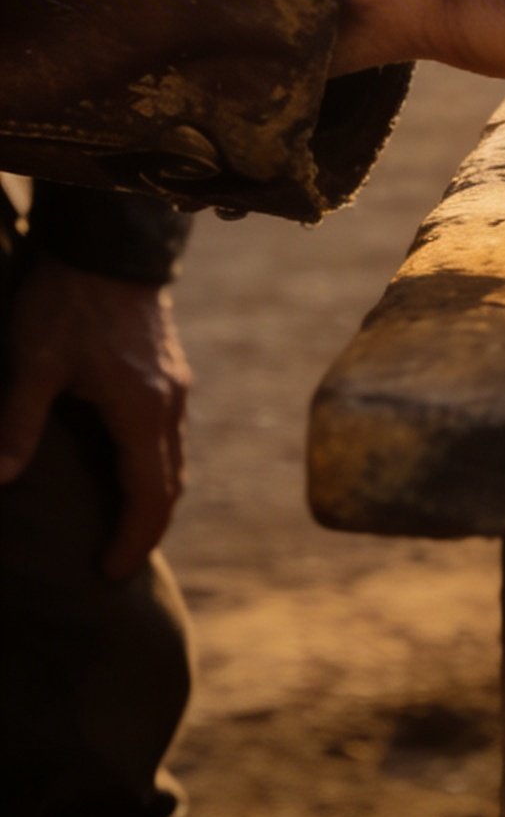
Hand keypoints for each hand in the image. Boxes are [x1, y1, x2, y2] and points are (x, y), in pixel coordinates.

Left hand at [0, 259, 190, 578]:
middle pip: (171, 484)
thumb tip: (0, 480)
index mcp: (140, 410)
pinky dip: (154, 468)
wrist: (110, 243)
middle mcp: (168, 403)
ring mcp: (174, 385)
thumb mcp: (34, 362)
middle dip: (148, 529)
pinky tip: (126, 471)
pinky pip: (169, 435)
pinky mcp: (168, 371)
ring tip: (122, 528)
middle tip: (117, 563)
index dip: (132, 539)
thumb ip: (19, 422)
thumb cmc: (69, 302)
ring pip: (174, 459)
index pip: (149, 494)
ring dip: (153, 499)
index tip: (110, 573)